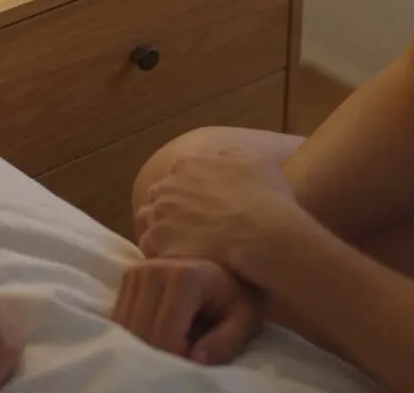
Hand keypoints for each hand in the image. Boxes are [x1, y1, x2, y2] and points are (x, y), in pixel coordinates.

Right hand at [113, 258, 262, 364]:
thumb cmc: (238, 297)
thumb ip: (226, 342)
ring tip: (173, 343)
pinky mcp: (129, 274)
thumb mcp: (245, 321)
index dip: (176, 357)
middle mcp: (155, 269)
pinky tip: (158, 333)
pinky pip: (120, 315)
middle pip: (141, 330)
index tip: (193, 362)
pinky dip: (134, 332)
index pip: (165, 334)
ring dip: (145, 342)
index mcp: (186, 277)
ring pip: (126, 324)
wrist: (227, 269)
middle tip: (182, 357)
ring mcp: (138, 270)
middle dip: (158, 353)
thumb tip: (197, 360)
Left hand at [137, 147, 304, 265]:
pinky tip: (175, 258)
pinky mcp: (160, 243)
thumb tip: (220, 156)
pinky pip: (148, 246)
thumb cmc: (266, 197)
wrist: (262, 235)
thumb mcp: (255, 161)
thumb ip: (231, 154)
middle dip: (169, 206)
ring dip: (160, 227)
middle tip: (188, 224)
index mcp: (188, 163)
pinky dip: (158, 251)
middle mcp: (168, 185)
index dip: (187, 189)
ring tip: (178, 243)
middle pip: (159, 195)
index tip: (198, 203)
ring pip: (149, 219)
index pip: (177, 174)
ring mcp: (161, 214)